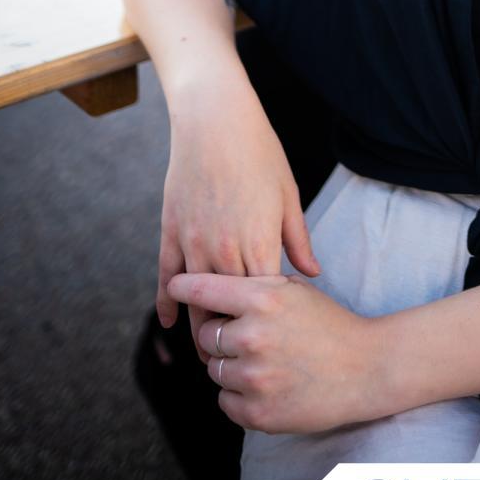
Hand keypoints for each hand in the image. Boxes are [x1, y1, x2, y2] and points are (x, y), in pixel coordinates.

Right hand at [157, 79, 319, 356]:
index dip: (269, 324)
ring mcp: (193, 243)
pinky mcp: (171, 232)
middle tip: (240, 358)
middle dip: (234, 336)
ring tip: (211, 349)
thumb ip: (297, 239)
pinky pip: (167, 276)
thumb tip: (312, 274)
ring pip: (196, 300)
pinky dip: (168, 301)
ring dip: (202, 326)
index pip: (263, 302)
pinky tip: (171, 321)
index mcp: (259, 243)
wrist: (215, 121)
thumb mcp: (288, 195)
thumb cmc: (259, 153)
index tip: (275, 341)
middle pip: (227, 310)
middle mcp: (224, 250)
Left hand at [171, 271, 389, 434]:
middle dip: (221, 336)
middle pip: (206, 336)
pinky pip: (225, 401)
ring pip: (215, 370)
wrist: (365, 368)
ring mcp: (254, 377)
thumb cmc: (329, 325)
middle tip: (249, 338)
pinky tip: (267, 386)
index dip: (184, 287)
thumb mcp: (295, 290)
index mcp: (263, 299)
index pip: (204, 290)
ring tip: (265, 363)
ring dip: (231, 367)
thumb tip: (212, 287)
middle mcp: (253, 336)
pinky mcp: (257, 413)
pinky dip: (239, 396)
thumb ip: (255, 285)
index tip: (174, 286)